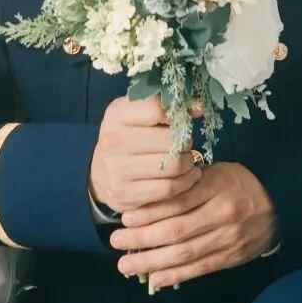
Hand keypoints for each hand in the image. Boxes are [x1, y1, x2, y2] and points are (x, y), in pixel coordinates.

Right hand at [88, 95, 205, 216]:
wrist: (102, 173)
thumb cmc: (127, 137)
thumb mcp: (138, 115)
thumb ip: (167, 107)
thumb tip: (200, 108)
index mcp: (116, 115)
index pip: (157, 110)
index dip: (177, 115)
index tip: (182, 121)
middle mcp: (113, 141)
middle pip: (169, 140)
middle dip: (185, 143)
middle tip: (186, 145)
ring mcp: (117, 170)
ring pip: (172, 166)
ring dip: (189, 164)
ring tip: (189, 161)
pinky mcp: (126, 194)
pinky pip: (168, 189)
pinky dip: (185, 183)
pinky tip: (187, 177)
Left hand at [109, 162, 277, 290]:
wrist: (280, 205)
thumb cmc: (239, 184)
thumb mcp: (216, 172)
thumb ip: (187, 184)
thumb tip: (149, 200)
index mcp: (216, 186)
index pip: (176, 202)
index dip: (149, 212)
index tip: (125, 217)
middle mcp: (221, 214)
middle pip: (176, 230)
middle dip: (142, 239)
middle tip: (115, 241)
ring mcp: (227, 239)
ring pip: (185, 253)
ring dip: (152, 262)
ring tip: (126, 265)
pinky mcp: (231, 258)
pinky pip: (200, 269)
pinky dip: (176, 276)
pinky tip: (155, 280)